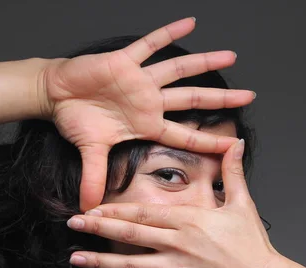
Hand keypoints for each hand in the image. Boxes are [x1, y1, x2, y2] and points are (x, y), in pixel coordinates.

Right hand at [41, 17, 254, 210]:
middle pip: (194, 100)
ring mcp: (140, 80)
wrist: (56, 95)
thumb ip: (94, 176)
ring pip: (180, 70)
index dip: (209, 140)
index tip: (233, 144)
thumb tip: (88, 207)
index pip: (185, 136)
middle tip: (250, 96)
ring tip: (231, 56)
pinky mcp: (124, 61)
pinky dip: (168, 32)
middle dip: (222, 99)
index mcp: (147, 124)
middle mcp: (151, 101)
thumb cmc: (77, 119)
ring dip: (205, 62)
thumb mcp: (89, 150)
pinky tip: (190, 23)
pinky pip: (149, 43)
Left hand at [67, 140, 280, 267]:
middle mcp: (178, 244)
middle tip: (73, 223)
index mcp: (190, 220)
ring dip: (101, 261)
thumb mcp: (242, 202)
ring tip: (76, 258)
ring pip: (131, 266)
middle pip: (131, 235)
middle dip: (98, 228)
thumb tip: (236, 142)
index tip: (94, 207)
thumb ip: (232, 171)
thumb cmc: (253, 243)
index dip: (116, 210)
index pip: (145, 213)